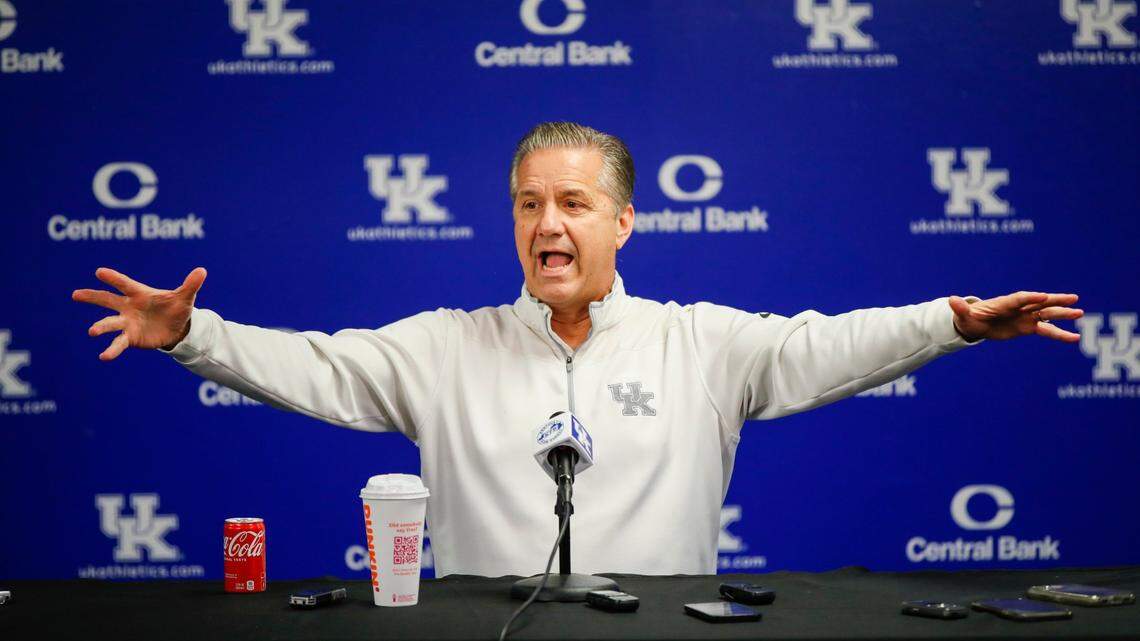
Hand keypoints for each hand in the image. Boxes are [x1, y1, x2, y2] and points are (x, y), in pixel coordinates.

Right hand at [72, 267, 206, 359]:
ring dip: (101, 326)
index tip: (100, 272)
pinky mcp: (130, 338)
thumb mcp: (185, 298)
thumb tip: (202, 270)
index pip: (125, 284)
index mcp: (140, 294)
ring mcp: (127, 323)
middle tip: (76, 294)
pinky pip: (118, 343)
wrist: (176, 328)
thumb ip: (191, 285)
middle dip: (92, 297)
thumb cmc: (176, 308)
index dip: (114, 278)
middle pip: (108, 300)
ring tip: (92, 331)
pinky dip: (112, 349)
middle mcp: (129, 307)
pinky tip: (103, 356)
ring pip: (110, 323)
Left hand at [949, 291, 1081, 342]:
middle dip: (1054, 300)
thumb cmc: (968, 317)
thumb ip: (960, 308)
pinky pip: (1047, 330)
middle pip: (1038, 302)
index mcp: (1003, 303)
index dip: (1030, 298)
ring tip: (1080, 313)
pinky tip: (1074, 338)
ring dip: (1063, 314)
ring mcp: (1025, 316)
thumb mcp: (963, 315)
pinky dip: (1060, 334)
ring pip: (1047, 314)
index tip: (1043, 297)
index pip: (1018, 299)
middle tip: (1073, 298)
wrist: (974, 323)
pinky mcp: (1028, 327)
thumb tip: (950, 300)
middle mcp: (1018, 308)